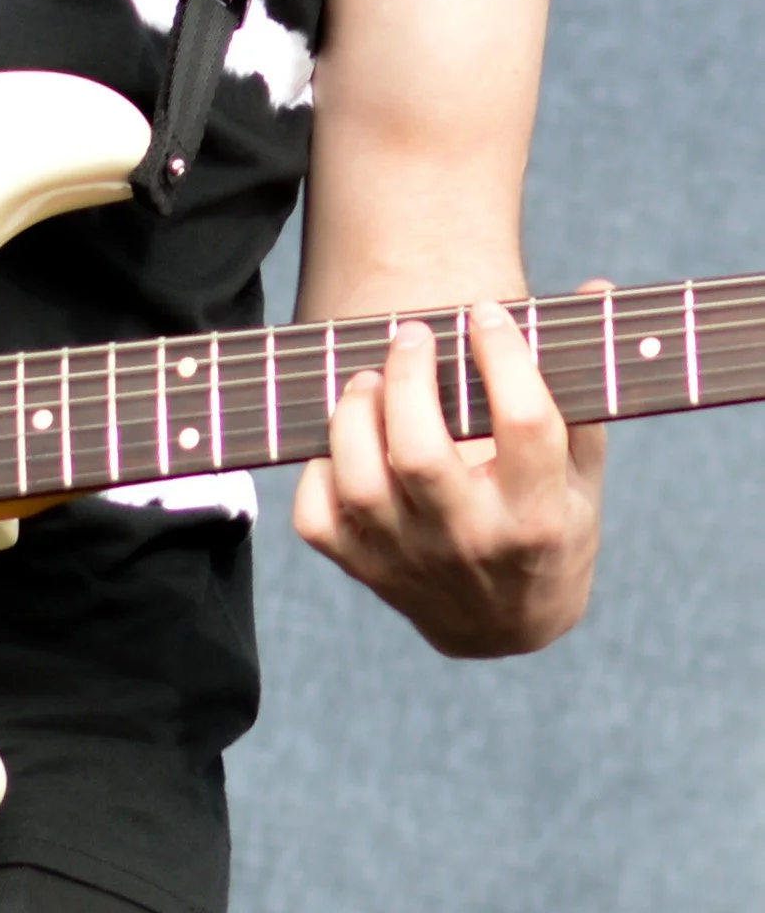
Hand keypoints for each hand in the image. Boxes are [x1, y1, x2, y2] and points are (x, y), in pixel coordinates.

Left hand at [291, 292, 606, 655]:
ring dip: (355, 412)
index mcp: (538, 516)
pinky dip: (319, 466)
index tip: (486, 312)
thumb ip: (581, 386)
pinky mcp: (362, 568)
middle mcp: (471, 543)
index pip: (525, 424)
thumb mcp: (581, 472)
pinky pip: (316, 514)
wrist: (508, 626)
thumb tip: (595, 285)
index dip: (504, 354)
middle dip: (409, 375)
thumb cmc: (549, 523)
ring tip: (370, 381)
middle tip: (412, 334)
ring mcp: (409, 561)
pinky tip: (345, 441)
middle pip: (419, 451)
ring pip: (359, 479)